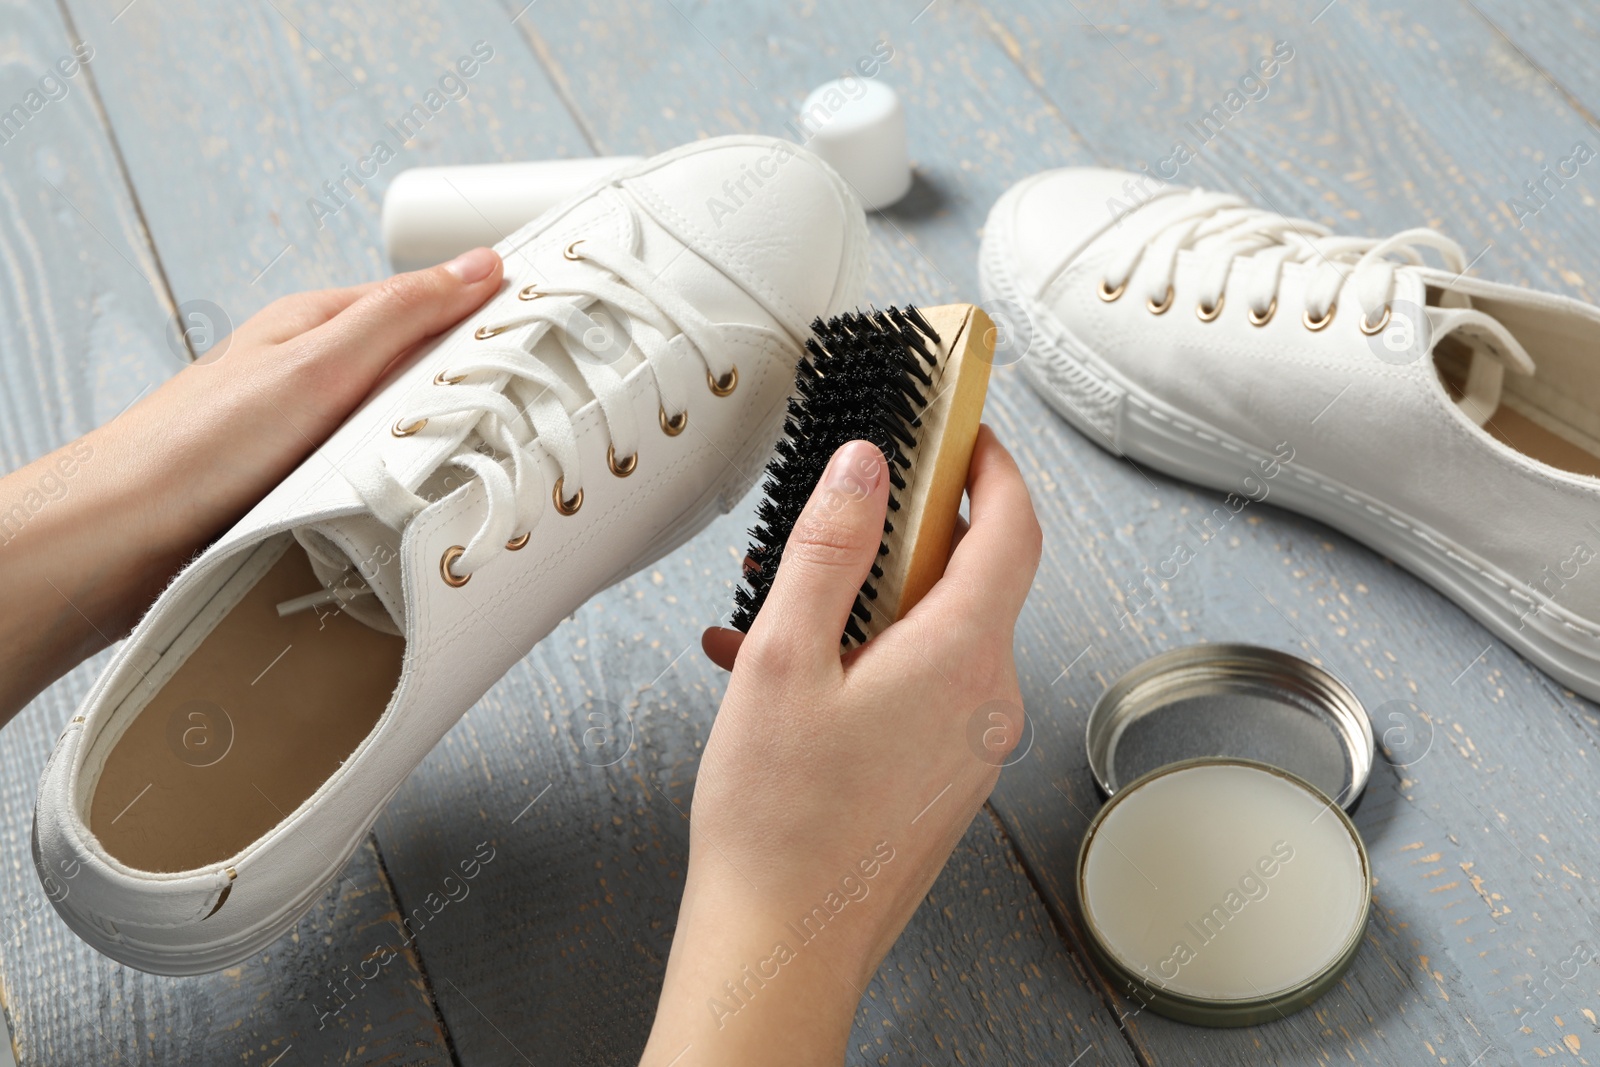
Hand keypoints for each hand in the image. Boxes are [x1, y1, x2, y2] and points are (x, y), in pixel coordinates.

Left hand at [0, 248, 503, 722]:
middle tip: (530, 417)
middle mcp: (319, 379)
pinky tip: (425, 513)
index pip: (430, 305)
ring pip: (408, 437)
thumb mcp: (319, 362)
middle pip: (425, 377)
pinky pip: (382, 486)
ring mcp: (315, 438)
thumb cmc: (197, 444)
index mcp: (321, 327)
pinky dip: (408, 496)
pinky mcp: (309, 494)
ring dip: (441, 456)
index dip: (491, 316)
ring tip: (483, 472)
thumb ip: (402, 314)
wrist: (122, 537)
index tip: (552, 332)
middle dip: (474, 397)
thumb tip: (479, 266)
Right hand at [642, 427, 1041, 1065]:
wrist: (783, 944)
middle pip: (971, 578)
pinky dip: (862, 662)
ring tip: (781, 610)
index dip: (991, 464)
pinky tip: (783, 674)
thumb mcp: (787, 658)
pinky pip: (916, 689)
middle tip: (838, 521)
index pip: (1012, 528)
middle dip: (901, 539)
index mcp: (963, 658)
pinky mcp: (940, 779)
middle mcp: (986, 701)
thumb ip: (831, 550)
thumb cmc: (780, 822)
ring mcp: (968, 746)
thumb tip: (865, 468)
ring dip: (866, 605)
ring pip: (934, 635)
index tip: (961, 427)